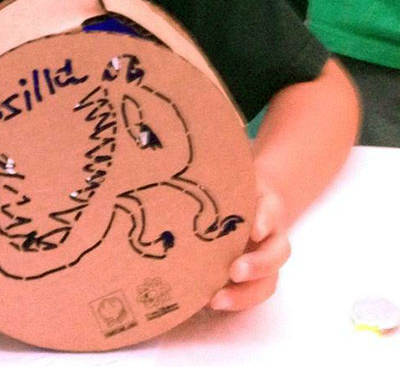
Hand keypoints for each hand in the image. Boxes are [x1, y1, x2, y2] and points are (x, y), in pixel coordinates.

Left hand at [209, 183, 289, 311]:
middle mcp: (272, 237)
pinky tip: (209, 301)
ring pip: (267, 282)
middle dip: (258, 265)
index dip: (265, 220)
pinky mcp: (252, 278)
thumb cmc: (232, 188)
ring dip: (245, 294)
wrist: (244, 201)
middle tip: (235, 271)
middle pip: (276, 254)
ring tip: (217, 299)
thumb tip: (194, 170)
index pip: (271, 211)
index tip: (256, 231)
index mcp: (269, 207)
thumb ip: (220, 178)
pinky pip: (250, 294)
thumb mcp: (230, 178)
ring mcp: (265, 260)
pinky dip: (234, 301)